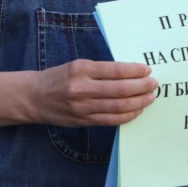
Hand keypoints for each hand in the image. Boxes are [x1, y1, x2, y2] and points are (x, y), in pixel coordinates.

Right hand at [26, 59, 157, 126]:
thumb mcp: (77, 65)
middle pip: (120, 89)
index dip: (135, 71)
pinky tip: (137, 111)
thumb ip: (100, 70)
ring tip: (150, 97)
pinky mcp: (83, 121)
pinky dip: (127, 115)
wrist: (34, 97)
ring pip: (118, 106)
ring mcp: (83, 107)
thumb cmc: (58, 78)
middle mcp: (82, 88)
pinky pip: (111, 120)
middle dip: (141, 87)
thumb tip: (130, 73)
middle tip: (153, 84)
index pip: (116, 70)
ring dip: (138, 102)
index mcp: (81, 69)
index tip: (147, 70)